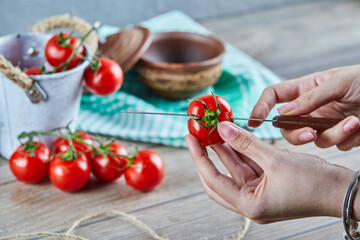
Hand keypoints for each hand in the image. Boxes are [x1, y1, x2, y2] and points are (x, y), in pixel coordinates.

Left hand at [185, 122, 354, 222]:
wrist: (343, 191)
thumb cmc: (314, 183)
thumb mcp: (275, 159)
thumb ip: (246, 143)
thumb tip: (222, 129)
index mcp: (249, 205)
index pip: (213, 180)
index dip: (199, 157)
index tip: (190, 138)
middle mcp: (251, 203)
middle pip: (219, 179)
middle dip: (207, 156)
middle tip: (197, 136)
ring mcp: (260, 195)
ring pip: (234, 171)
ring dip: (225, 152)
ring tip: (214, 131)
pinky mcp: (268, 186)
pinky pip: (248, 168)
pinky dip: (241, 153)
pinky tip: (234, 138)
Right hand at [249, 65, 359, 149]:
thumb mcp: (338, 82)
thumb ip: (309, 98)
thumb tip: (280, 113)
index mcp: (305, 88)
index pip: (274, 96)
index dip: (260, 107)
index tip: (253, 122)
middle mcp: (310, 108)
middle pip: (286, 127)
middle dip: (296, 133)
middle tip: (310, 134)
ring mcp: (323, 123)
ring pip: (311, 139)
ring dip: (332, 134)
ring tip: (355, 122)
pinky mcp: (338, 136)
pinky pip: (332, 144)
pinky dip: (346, 139)